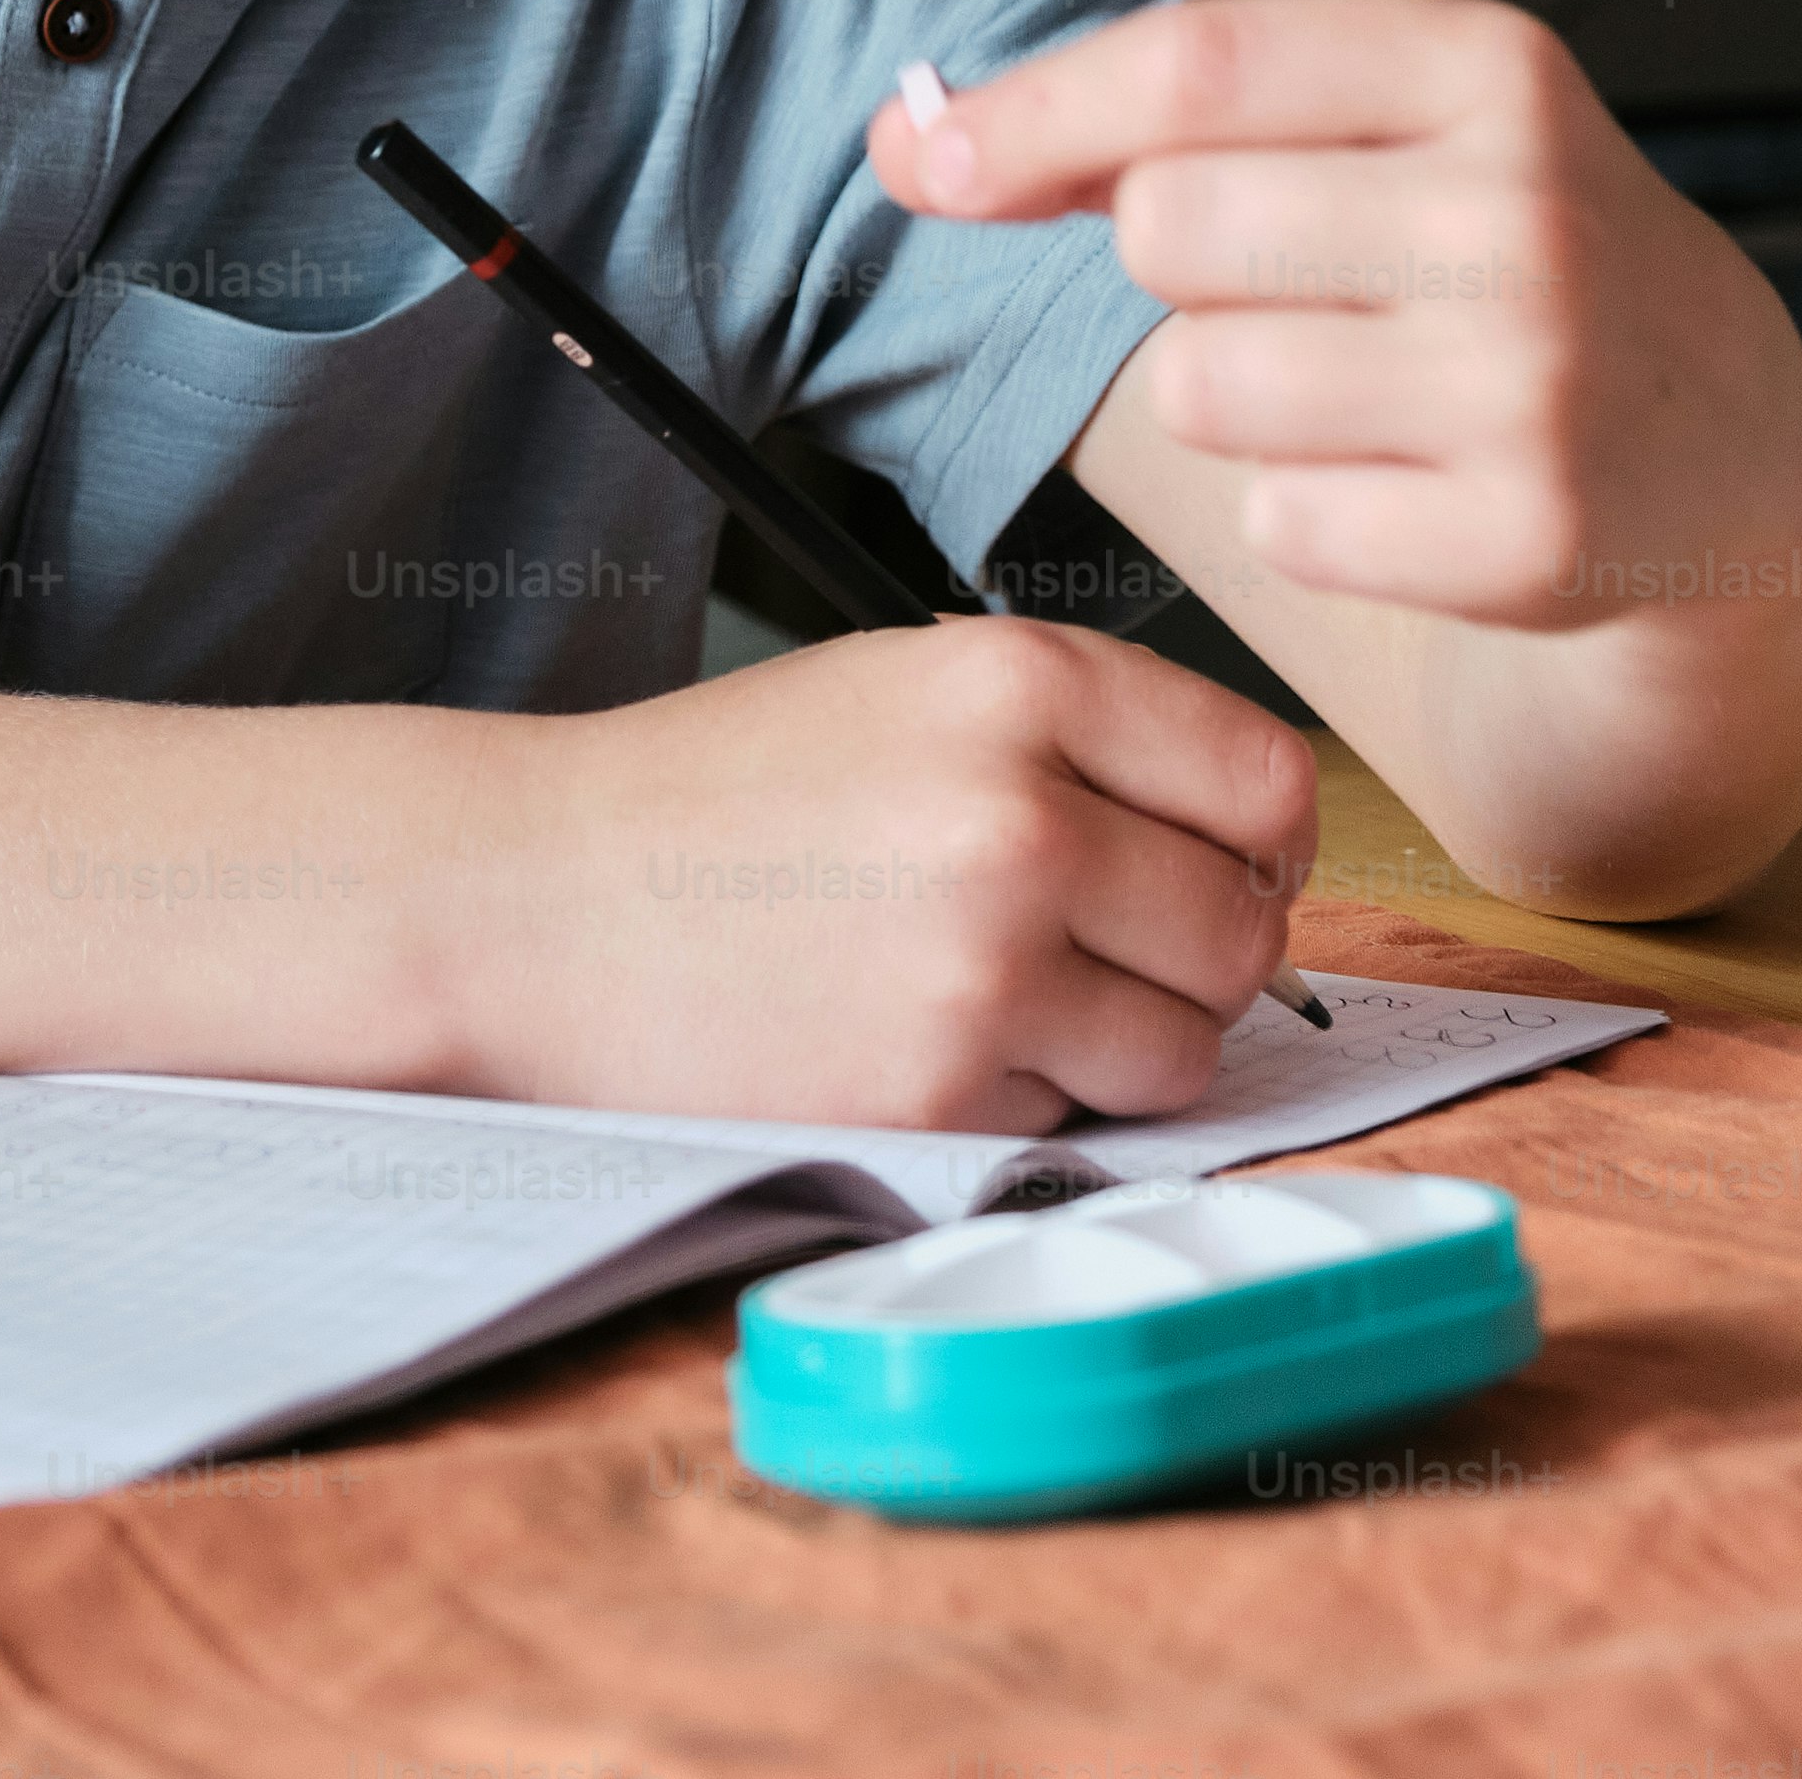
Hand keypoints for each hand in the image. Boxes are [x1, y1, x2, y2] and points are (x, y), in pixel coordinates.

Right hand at [450, 618, 1312, 1132]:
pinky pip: (1078, 1117)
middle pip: (1244, 930)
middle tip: (1096, 949)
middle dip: (1192, 955)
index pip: (1269, 783)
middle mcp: (1022, 815)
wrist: (532, 903)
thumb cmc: (721, 798)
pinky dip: (1025, 1098)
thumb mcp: (906, 689)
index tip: (1217, 868)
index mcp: (1020, 684)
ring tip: (1004, 997)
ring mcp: (985, 962)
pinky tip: (920, 1040)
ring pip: (1186, 1045)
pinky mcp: (939, 1089)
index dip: (1258, 844)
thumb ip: (1084, 738)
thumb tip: (1258, 841)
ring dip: (1123, 1043)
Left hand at [877, 0, 1801, 633]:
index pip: (1195, 64)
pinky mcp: (1530, 537)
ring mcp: (1536, 378)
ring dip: (1234, 403)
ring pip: (1206, 388)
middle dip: (1177, 268)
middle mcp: (1522, 207)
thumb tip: (908, 140)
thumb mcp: (1383, 126)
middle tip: (1288, 289)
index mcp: (1482, 64)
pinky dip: (1306, 518)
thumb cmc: (1497, 254)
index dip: (1029, 114)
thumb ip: (1154, 118)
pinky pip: (1278, 527)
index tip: (912, 159)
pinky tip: (1408, 487)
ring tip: (1358, 391)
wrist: (1717, 443)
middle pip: (1171, 226)